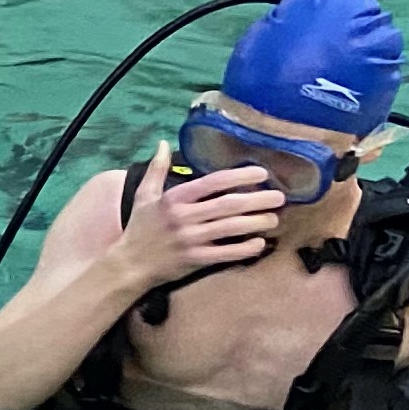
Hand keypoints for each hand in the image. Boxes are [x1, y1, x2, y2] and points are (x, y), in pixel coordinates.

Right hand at [119, 143, 283, 286]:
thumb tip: (163, 144)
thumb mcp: (143, 196)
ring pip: (231, 228)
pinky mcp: (195, 260)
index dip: (238, 176)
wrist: (129, 265)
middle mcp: (183, 218)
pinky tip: (259, 243)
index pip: (211, 183)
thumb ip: (156, 169)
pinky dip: (244, 249)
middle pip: (227, 205)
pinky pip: (225, 253)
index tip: (261, 173)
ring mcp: (190, 240)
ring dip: (256, 222)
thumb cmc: (139, 229)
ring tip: (274, 218)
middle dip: (257, 199)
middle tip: (279, 196)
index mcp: (173, 200)